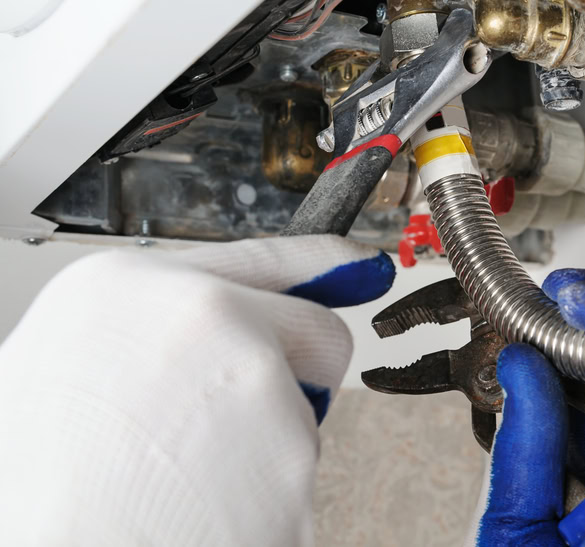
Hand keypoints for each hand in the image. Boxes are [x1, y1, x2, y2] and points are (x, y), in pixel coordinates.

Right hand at [0, 236, 394, 546]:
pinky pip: (298, 473)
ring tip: (188, 479)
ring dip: (270, 444)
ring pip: (306, 411)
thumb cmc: (37, 483)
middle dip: (300, 373)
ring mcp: (255, 382)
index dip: (323, 265)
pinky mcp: (290, 455)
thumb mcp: (56, 366)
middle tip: (236, 423)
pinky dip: (268, 497)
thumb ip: (144, 331)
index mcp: (131, 286)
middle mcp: (204, 317)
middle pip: (318, 331)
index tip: (363, 268)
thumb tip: (198, 327)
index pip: (263, 257)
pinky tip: (208, 510)